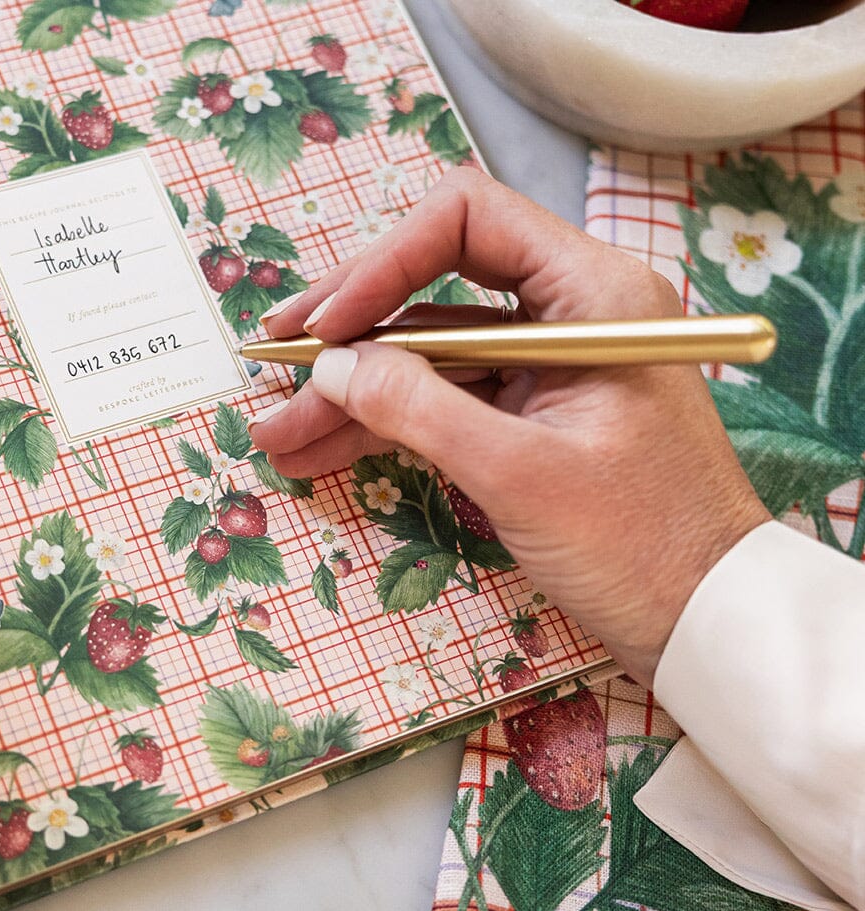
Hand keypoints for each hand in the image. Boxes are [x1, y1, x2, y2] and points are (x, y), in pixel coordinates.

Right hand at [249, 168, 768, 686]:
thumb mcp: (521, 473)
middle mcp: (570, 315)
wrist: (704, 621)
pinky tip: (327, 451)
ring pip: (433, 359)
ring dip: (356, 395)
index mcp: (592, 294)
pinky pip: (450, 406)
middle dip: (350, 339)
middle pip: (435, 293)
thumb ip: (420, 409)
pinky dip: (392, 428)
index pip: (467, 223)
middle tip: (272, 371)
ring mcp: (551, 371)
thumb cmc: (642, 544)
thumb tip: (334, 368)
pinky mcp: (537, 421)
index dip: (381, 265)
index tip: (323, 328)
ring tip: (279, 436)